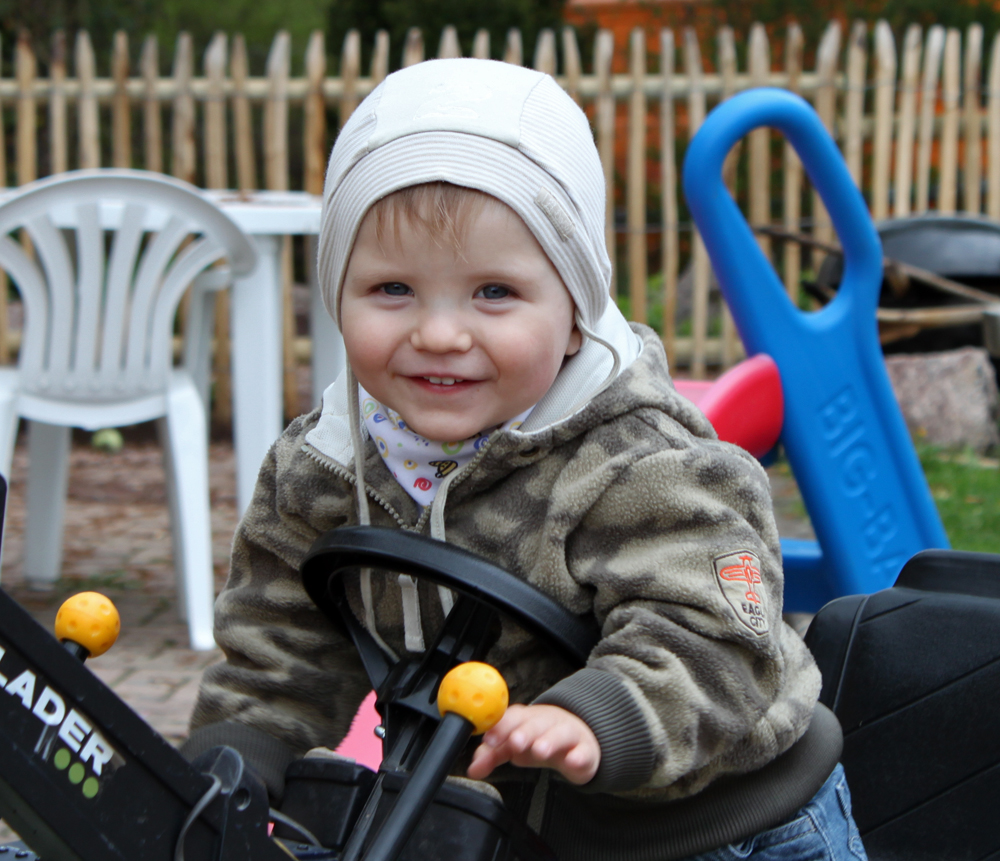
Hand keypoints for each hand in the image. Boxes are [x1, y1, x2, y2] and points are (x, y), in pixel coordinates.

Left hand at [466, 704, 599, 784]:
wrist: (576, 739)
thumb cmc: (539, 739)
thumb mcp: (514, 747)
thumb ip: (492, 755)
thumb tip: (473, 769)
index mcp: (526, 718)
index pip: (512, 717)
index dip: (501, 727)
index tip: (490, 739)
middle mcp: (546, 721)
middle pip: (535, 723)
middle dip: (524, 732)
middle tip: (515, 743)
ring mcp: (567, 734)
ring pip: (559, 733)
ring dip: (549, 740)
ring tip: (540, 751)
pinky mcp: (584, 750)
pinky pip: (583, 751)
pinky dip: (578, 756)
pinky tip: (572, 761)